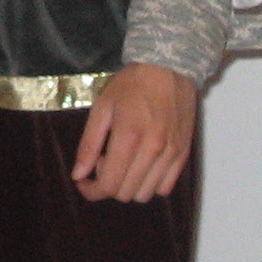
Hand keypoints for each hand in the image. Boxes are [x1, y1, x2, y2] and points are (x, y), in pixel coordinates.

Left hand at [70, 63, 197, 203]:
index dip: (91, 191)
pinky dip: (149, 184)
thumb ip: (88, 144)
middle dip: (108, 184)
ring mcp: (171, 154)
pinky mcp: (183, 154)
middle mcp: (153, 150)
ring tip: (125, 160)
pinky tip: (142, 165)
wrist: (170, 67)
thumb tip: (78, 175)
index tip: (84, 182)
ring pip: (145, 194)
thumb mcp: (102, 108)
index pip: (108, 185)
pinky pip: (165, 187)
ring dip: (128, 185)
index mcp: (129, 137)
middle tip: (104, 160)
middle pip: (125, 193)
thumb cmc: (132, 85)